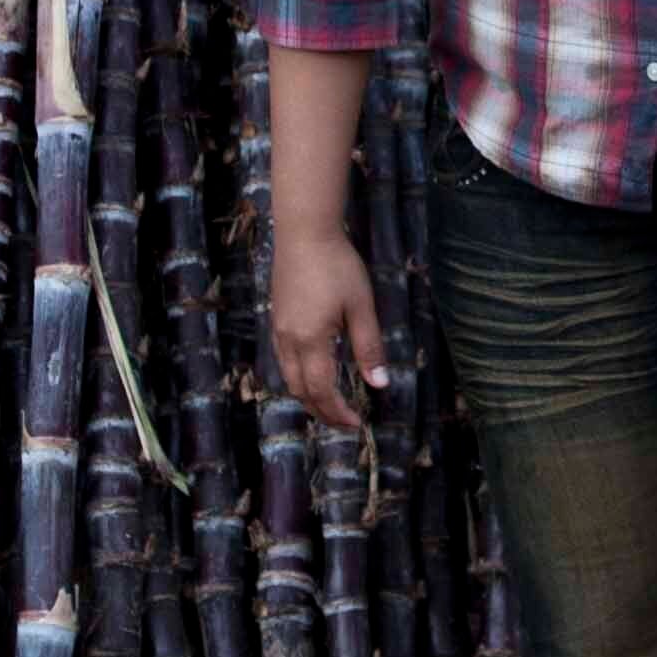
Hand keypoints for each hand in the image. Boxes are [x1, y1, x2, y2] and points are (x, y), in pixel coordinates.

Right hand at [270, 224, 389, 430]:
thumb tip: (379, 385)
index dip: (339, 412)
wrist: (304, 233)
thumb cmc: (337, 266)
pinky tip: (314, 374)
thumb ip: (369, 348)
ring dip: (309, 397)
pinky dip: (299, 379)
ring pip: (289, 378)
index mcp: (311, 341)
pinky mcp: (277, 320)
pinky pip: (284, 361)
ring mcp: (279, 331)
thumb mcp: (361, 307)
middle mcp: (289, 342)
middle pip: (301, 391)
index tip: (357, 423)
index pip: (322, 391)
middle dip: (323, 412)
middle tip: (346, 422)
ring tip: (331, 404)